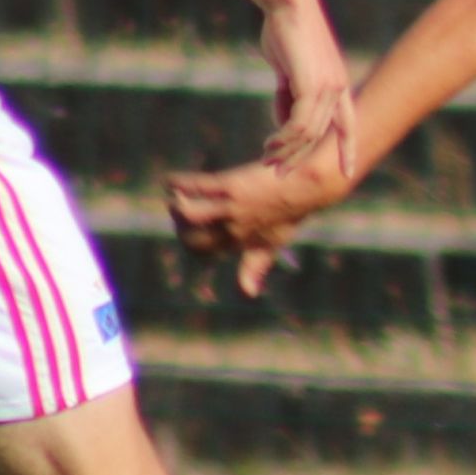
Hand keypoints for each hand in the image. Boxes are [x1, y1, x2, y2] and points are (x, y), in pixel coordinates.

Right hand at [167, 160, 319, 297]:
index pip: (201, 254)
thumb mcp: (271, 245)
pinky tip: (168, 180)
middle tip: (178, 210)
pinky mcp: (230, 186)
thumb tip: (248, 294)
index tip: (185, 232)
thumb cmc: (289, 213)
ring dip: (175, 206)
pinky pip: (196, 186)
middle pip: (191, 237)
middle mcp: (233, 229)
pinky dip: (177, 182)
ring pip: (188, 214)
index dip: (188, 245)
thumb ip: (254, 268)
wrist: (307, 186)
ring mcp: (231, 208)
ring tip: (176, 196)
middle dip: (178, 227)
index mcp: (238, 243)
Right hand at [259, 0, 357, 178]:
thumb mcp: (289, 68)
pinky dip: (284, 137)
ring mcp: (328, 87)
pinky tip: (270, 143)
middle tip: (278, 172)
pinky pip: (299, 124)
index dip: (348, 149)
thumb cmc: (286, 31)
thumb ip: (290, 93)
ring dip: (287, 149)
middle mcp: (338, 89)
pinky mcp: (312, 85)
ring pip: (309, 134)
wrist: (289, 3)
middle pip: (322, 136)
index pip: (348, 124)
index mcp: (338, 85)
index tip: (348, 172)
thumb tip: (283, 118)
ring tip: (267, 158)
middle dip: (299, 157)